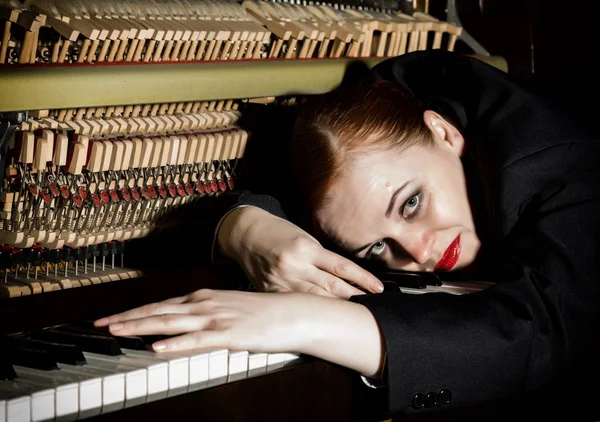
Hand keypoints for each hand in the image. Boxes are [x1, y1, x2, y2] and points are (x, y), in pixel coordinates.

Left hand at [94, 288, 384, 376]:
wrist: (295, 313)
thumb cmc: (264, 312)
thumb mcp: (230, 309)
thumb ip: (208, 315)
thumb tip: (188, 324)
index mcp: (205, 298)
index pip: (162, 304)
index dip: (135, 312)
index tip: (112, 318)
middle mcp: (205, 304)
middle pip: (159, 311)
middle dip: (127, 318)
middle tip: (100, 324)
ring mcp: (216, 318)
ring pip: (171, 322)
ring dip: (141, 326)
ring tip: (116, 331)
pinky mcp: (229, 334)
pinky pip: (197, 340)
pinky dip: (175, 343)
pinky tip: (157, 346)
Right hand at [218, 207, 383, 298]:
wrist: (245, 234)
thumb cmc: (277, 232)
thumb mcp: (302, 237)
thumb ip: (320, 257)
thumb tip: (344, 275)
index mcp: (306, 248)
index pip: (342, 267)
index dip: (363, 279)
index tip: (378, 288)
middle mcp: (295, 265)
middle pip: (332, 286)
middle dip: (354, 297)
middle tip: (373, 306)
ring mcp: (282, 280)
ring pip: (316, 298)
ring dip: (337, 307)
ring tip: (355, 314)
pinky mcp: (272, 291)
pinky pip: (295, 303)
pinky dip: (311, 310)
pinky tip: (323, 317)